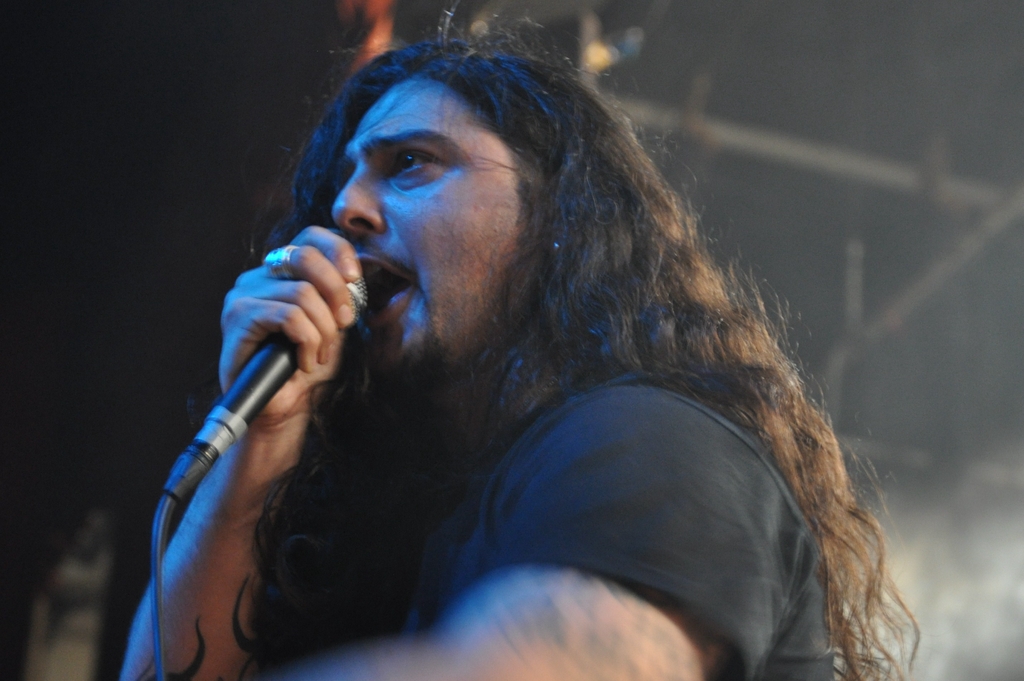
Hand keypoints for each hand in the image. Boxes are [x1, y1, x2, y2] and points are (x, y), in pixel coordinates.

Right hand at [219, 226, 361, 430]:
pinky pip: (289, 316)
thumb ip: (339, 294)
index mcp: (281, 273)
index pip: (310, 237)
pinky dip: (307, 341)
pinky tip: (306, 362)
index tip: (356, 278)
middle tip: (345, 322)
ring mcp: (244, 295)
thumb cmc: (306, 365)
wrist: (281, 407)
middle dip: (337, 290)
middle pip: (306, 256)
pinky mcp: (238, 318)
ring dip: (323, 329)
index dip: (338, 250)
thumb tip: (356, 273)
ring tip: (320, 354)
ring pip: (302, 293)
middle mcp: (258, 277)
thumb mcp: (332, 322)